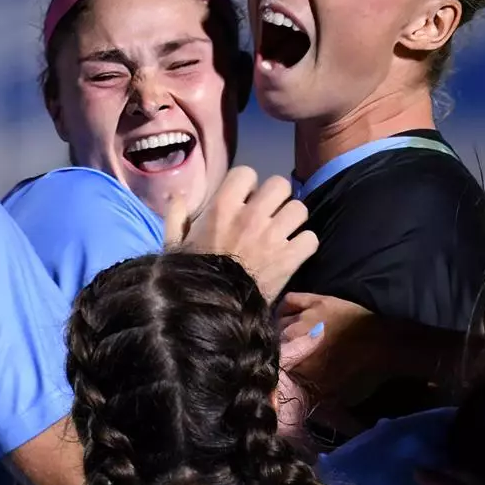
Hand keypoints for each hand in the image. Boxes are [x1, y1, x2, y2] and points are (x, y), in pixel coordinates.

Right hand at [165, 166, 317, 299]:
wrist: (211, 310)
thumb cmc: (192, 274)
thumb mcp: (174, 244)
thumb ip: (175, 217)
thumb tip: (177, 196)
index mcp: (222, 207)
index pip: (247, 173)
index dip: (248, 185)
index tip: (244, 200)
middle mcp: (251, 216)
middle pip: (280, 185)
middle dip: (277, 198)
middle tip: (270, 213)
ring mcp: (273, 237)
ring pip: (300, 209)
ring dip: (293, 220)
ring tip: (284, 231)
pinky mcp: (290, 259)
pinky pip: (310, 238)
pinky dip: (304, 245)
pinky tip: (293, 251)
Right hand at [277, 292, 382, 408]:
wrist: (387, 347)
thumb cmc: (363, 376)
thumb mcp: (336, 401)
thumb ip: (312, 406)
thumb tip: (296, 412)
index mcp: (293, 366)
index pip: (273, 370)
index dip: (276, 376)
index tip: (282, 380)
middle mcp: (291, 339)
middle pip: (273, 345)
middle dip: (277, 354)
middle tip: (289, 360)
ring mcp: (303, 318)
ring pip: (279, 324)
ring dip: (281, 334)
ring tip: (290, 341)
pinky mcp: (315, 301)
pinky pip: (289, 301)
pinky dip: (284, 309)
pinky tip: (288, 317)